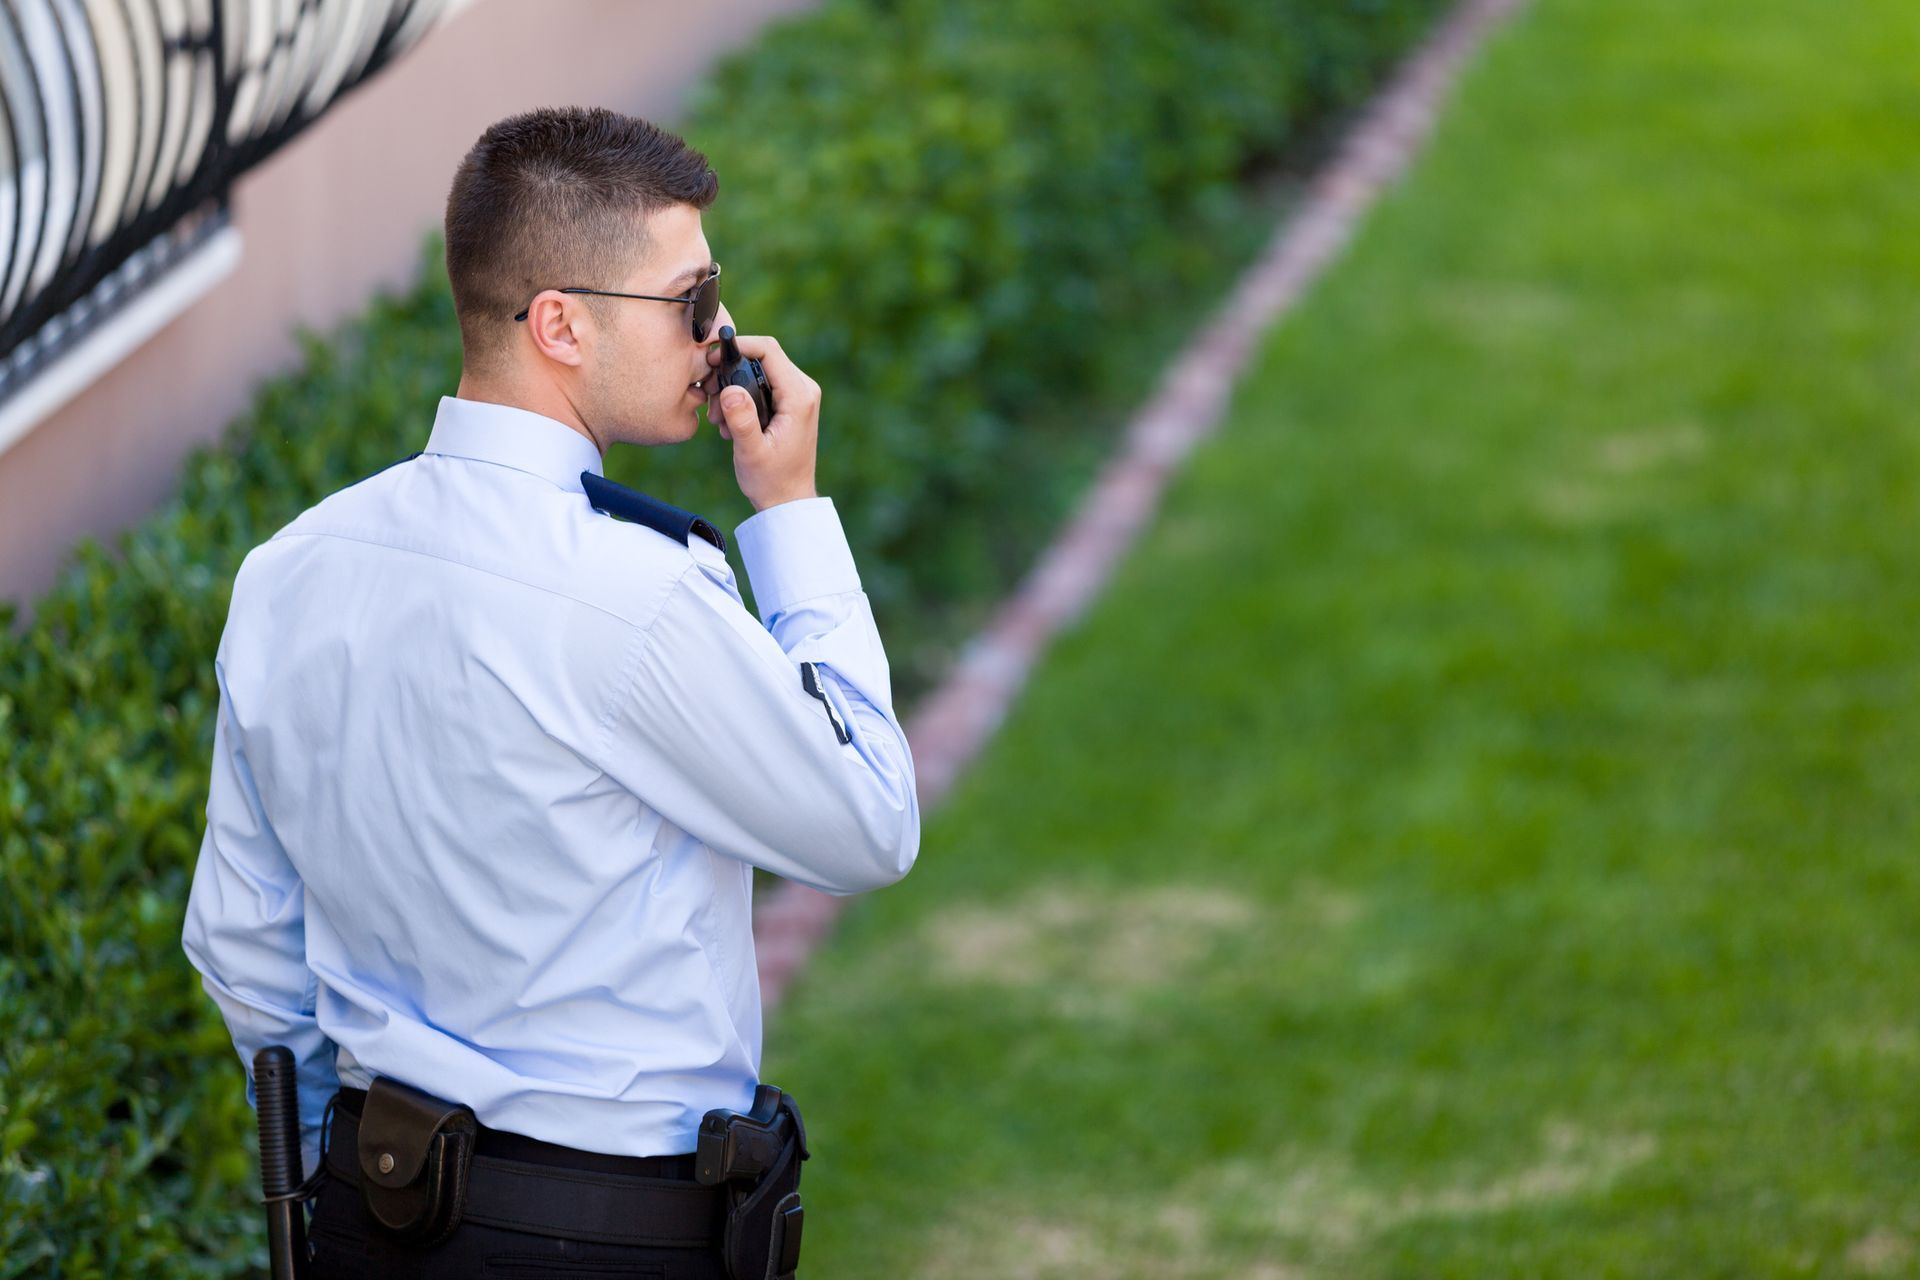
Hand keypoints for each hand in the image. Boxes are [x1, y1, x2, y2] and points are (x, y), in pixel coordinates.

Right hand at [707, 334, 819, 512]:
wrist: (787, 499)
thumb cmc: (772, 480)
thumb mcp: (752, 452)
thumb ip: (741, 420)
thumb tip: (729, 390)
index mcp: (799, 396)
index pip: (768, 350)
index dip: (738, 346)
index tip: (712, 360)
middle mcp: (803, 389)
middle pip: (761, 357)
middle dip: (730, 372)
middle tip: (709, 397)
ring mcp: (797, 395)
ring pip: (757, 370)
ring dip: (731, 388)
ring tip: (718, 418)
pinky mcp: (788, 403)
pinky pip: (760, 384)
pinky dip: (740, 397)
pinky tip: (728, 422)